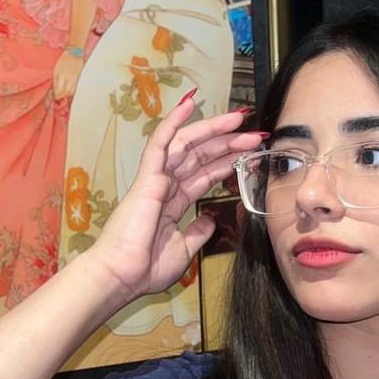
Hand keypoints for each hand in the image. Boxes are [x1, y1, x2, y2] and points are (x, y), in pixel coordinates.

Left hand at [52, 49, 83, 99]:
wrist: (74, 53)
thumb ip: (55, 79)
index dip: (56, 94)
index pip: (58, 89)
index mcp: (60, 74)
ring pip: (70, 91)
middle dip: (61, 96)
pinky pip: (75, 88)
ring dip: (66, 95)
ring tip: (64, 95)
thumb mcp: (56, 69)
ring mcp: (74, 78)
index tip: (55, 96)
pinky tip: (69, 91)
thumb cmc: (64, 60)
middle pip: (64, 92)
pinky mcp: (78, 78)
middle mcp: (67, 77)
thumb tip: (54, 89)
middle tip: (58, 98)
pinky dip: (72, 91)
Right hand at [86, 93, 261, 300]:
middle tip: (255, 133)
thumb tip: (210, 220)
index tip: (252, 155)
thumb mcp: (183, 248)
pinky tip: (190, 103)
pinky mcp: (147, 177)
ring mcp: (156, 179)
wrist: (122, 276)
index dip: (228, 162)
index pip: (205, 174)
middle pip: (201, 155)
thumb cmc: (145, 268)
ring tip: (240, 119)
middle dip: (229, 142)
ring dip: (214, 130)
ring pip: (187, 144)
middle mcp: (166, 186)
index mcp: (174, 202)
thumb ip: (197, 232)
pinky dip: (174, 121)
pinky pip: (161, 142)